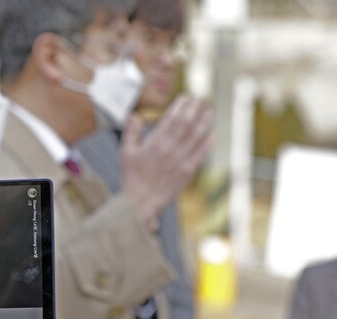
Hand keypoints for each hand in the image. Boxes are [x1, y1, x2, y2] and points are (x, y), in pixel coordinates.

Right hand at [120, 95, 212, 228]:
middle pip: (188, 123)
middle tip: (201, 99)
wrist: (140, 203)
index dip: (182, 105)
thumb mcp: (125, 153)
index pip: (173, 118)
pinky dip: (207, 143)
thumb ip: (132, 132)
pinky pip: (201, 154)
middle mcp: (171, 149)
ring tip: (209, 111)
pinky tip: (211, 134)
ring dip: (205, 122)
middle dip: (195, 109)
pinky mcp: (188, 173)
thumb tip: (135, 115)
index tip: (187, 97)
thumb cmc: (131, 178)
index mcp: (155, 143)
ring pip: (197, 136)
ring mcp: (181, 161)